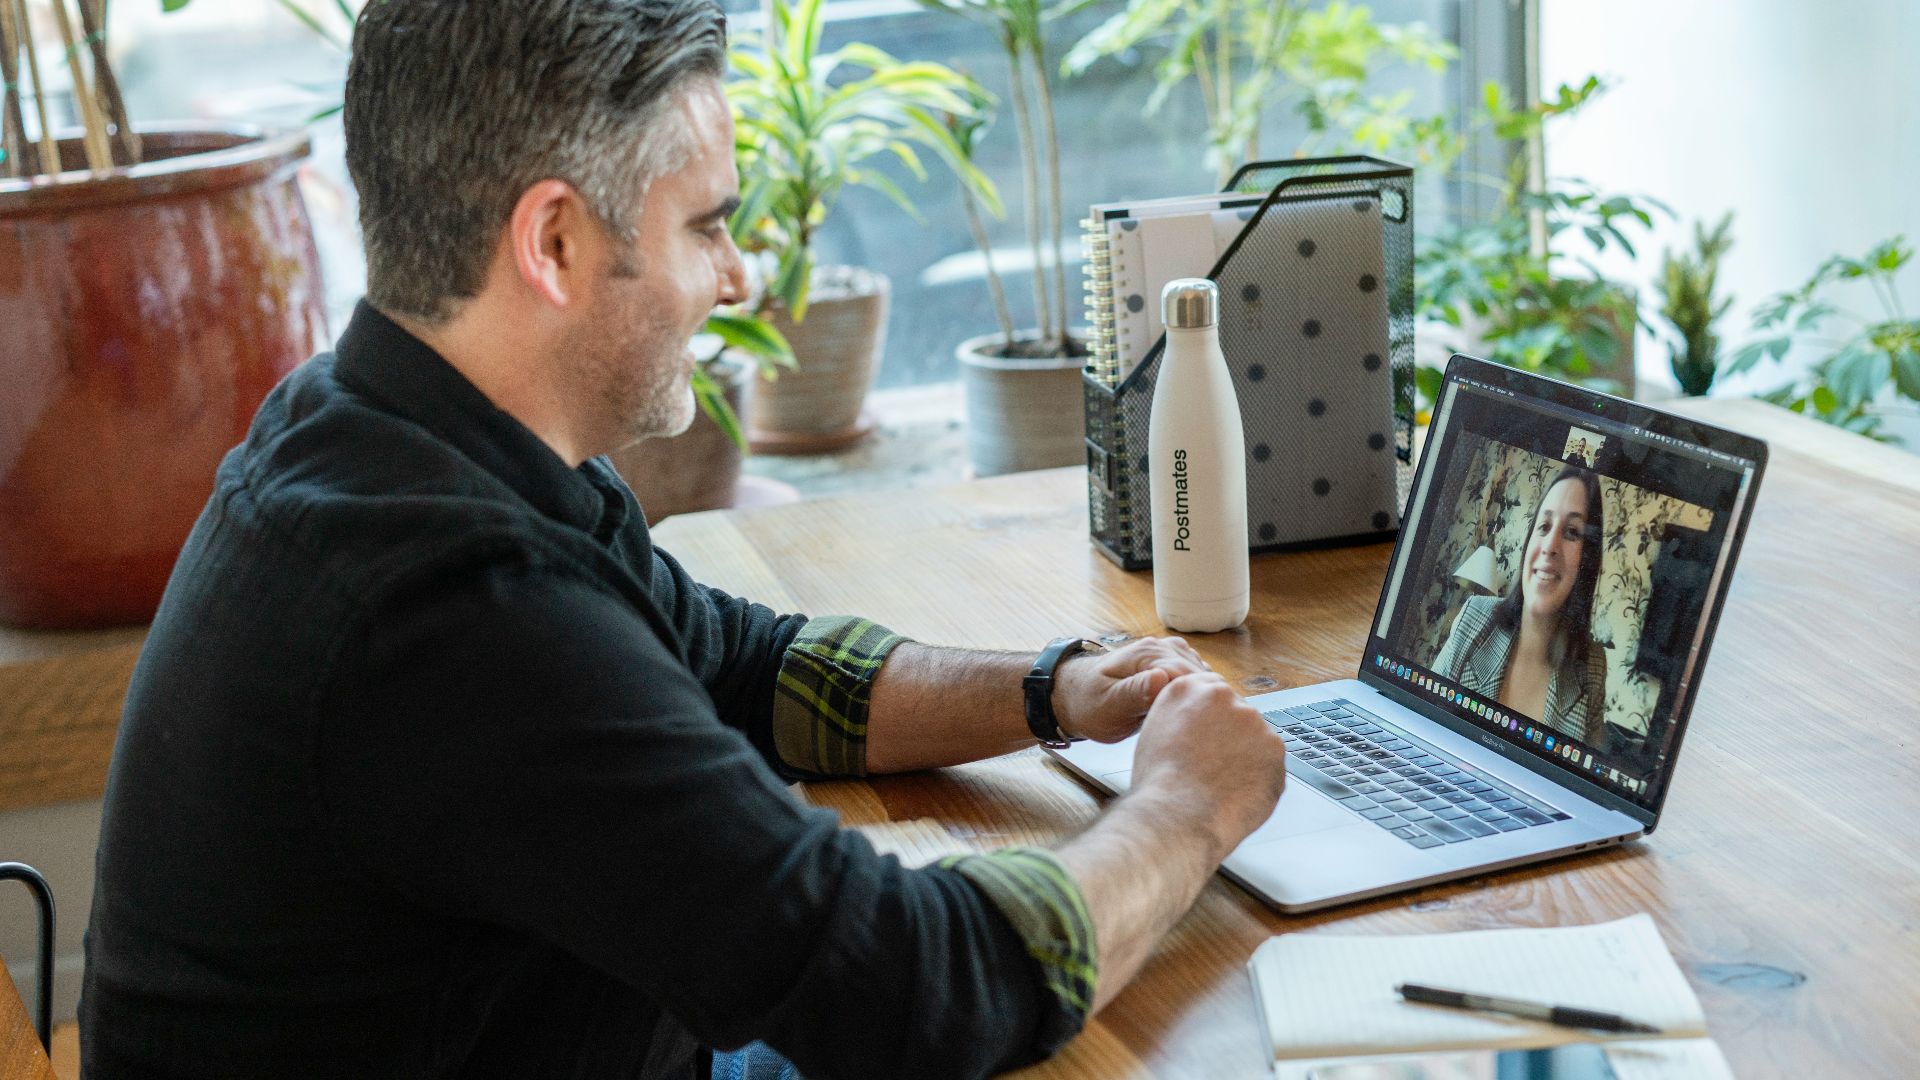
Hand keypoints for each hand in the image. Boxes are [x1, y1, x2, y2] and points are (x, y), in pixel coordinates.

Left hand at [1053, 636, 1209, 743]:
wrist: (1075, 696)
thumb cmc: (1088, 703)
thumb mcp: (1108, 704)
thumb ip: (1134, 692)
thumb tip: (1162, 679)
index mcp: (1148, 654)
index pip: (1190, 675)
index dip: (1199, 702)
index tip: (1202, 727)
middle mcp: (1162, 648)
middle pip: (1201, 676)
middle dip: (1205, 702)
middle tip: (1204, 734)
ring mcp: (1169, 655)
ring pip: (1203, 678)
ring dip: (1204, 700)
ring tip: (1200, 727)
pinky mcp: (1172, 666)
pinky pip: (1196, 680)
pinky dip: (1199, 697)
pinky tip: (1193, 716)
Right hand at [1125, 672, 1285, 861]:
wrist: (1178, 815)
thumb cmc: (1159, 785)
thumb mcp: (1154, 734)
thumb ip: (1180, 717)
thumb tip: (1197, 724)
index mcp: (1187, 689)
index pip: (1211, 691)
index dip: (1212, 718)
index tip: (1211, 736)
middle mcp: (1222, 696)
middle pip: (1236, 712)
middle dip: (1231, 737)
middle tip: (1215, 767)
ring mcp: (1252, 720)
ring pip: (1255, 738)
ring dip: (1246, 756)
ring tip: (1222, 784)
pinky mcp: (1275, 746)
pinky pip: (1270, 761)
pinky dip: (1260, 777)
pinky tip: (1238, 792)